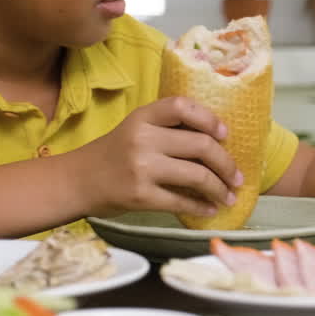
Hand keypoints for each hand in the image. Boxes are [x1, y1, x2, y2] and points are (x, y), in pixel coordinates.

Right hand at [68, 97, 242, 217]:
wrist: (77, 181)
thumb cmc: (114, 154)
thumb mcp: (135, 129)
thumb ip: (168, 129)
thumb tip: (217, 141)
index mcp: (143, 117)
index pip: (183, 106)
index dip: (210, 119)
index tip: (225, 134)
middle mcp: (142, 138)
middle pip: (201, 145)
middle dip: (226, 163)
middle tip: (237, 176)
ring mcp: (141, 167)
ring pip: (197, 175)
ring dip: (220, 188)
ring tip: (229, 196)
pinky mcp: (140, 195)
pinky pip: (181, 201)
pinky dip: (201, 207)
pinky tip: (210, 209)